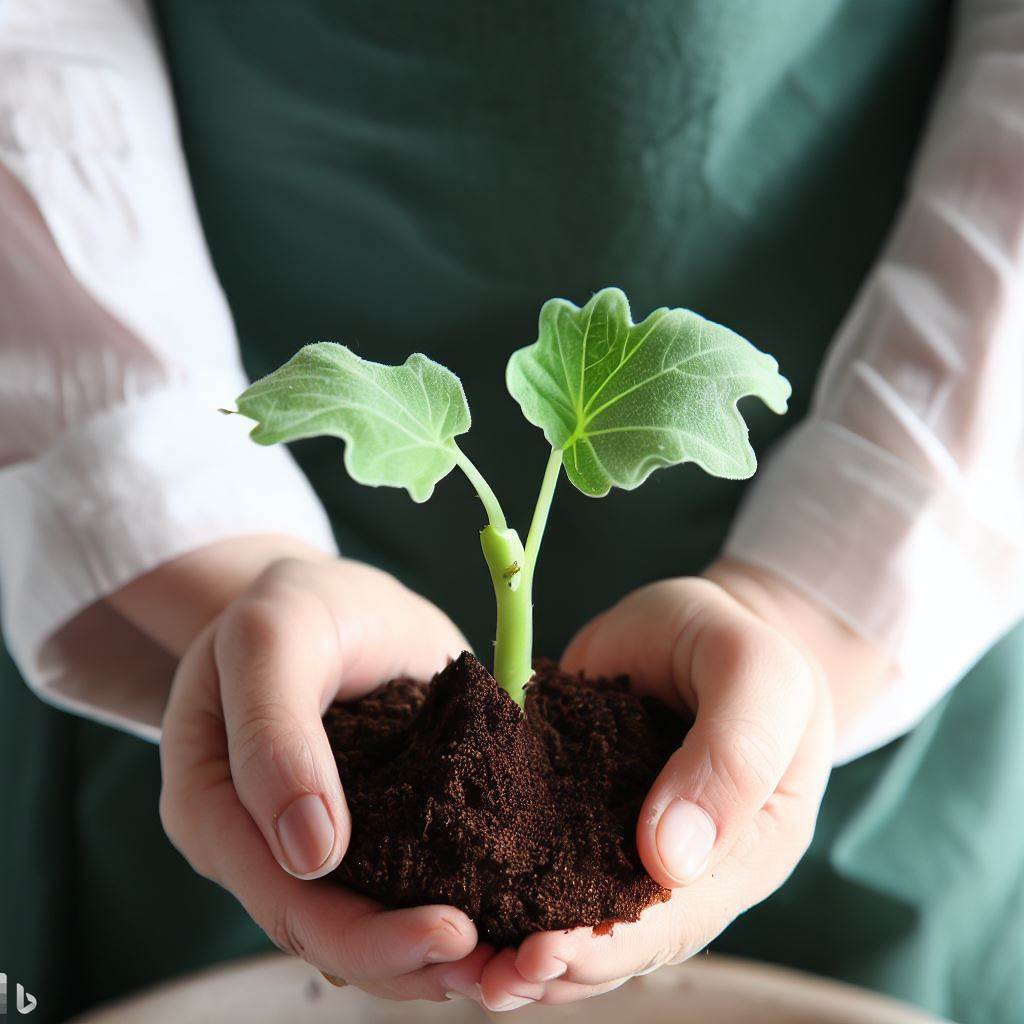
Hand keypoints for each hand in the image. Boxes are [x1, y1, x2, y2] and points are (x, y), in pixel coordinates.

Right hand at [158, 552, 492, 1000]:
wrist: (326, 599)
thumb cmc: (291, 605)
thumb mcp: (272, 638)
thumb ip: (273, 730)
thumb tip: (309, 853)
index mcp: (215, 810)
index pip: (284, 901)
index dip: (365, 936)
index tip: (452, 930)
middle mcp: (260, 844)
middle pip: (330, 935)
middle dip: (412, 961)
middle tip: (497, 965)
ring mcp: (317, 841)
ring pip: (368, 928)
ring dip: (437, 959)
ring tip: (513, 962)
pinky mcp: (373, 827)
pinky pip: (404, 889)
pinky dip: (452, 910)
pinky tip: (506, 920)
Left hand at [478, 560, 884, 1009]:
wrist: (699, 620)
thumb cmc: (740, 639)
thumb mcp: (756, 674)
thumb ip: (733, 754)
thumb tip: (671, 863)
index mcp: (743, 852)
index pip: (675, 923)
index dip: (609, 947)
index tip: (544, 951)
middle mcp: (683, 868)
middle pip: (616, 941)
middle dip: (549, 965)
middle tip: (479, 976)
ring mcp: (624, 843)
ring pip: (574, 917)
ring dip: (516, 945)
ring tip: (457, 961)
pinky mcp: (574, 814)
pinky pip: (541, 864)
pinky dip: (502, 887)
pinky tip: (454, 896)